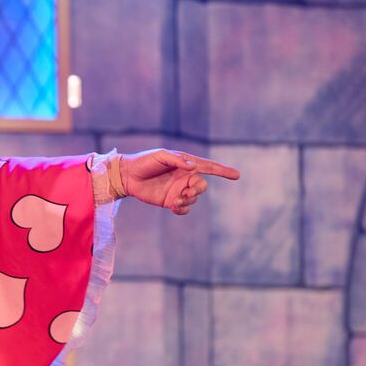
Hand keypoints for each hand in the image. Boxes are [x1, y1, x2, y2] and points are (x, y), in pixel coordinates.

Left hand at [121, 149, 240, 215]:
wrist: (127, 175)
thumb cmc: (144, 162)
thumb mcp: (160, 156)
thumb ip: (176, 160)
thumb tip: (192, 166)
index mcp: (185, 164)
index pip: (208, 167)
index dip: (223, 171)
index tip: (237, 175)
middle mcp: (184, 177)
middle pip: (202, 186)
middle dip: (198, 190)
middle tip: (186, 191)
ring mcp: (178, 190)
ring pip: (194, 198)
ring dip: (188, 200)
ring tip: (175, 199)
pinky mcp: (170, 201)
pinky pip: (184, 208)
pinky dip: (183, 209)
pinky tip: (174, 206)